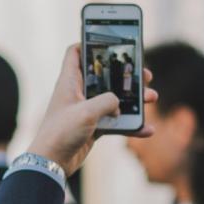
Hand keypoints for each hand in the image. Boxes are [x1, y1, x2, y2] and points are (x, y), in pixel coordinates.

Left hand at [27, 44, 157, 176]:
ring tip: (151, 97)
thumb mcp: (86, 112)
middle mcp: (78, 93)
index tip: (108, 41)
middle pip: (105, 75)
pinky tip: (146, 129)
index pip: (75, 52)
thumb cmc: (61, 133)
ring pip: (114, 98)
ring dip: (134, 99)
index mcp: (70, 81)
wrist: (51, 163)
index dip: (88, 42)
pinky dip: (131, 124)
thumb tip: (118, 103)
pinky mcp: (94, 127)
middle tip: (144, 74)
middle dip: (125, 74)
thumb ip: (107, 101)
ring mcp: (87, 110)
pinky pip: (117, 121)